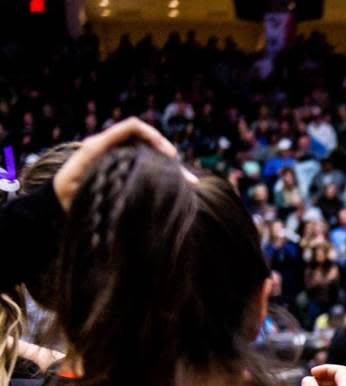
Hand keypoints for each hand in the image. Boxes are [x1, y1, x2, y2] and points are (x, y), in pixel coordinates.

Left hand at [52, 117, 193, 210]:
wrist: (58, 201)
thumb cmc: (66, 192)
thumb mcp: (76, 182)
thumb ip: (95, 171)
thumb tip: (124, 173)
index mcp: (101, 144)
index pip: (132, 127)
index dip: (153, 136)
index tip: (168, 155)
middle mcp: (113, 147)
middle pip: (147, 141)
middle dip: (168, 154)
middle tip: (184, 176)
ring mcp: (121, 158)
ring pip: (151, 156)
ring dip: (170, 167)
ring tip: (189, 184)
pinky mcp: (126, 170)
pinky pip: (148, 167)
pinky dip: (164, 175)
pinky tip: (180, 187)